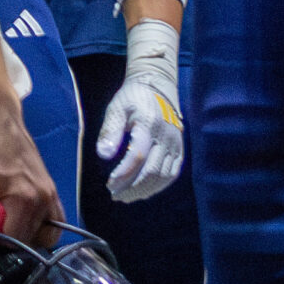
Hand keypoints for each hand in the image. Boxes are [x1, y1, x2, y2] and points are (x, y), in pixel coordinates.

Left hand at [0, 100, 60, 251]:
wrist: (2, 125)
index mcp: (25, 200)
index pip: (15, 242)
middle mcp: (45, 202)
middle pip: (32, 242)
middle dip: (13, 240)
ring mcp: (53, 198)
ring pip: (47, 238)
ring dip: (29, 238)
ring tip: (11, 223)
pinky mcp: (54, 194)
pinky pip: (56, 224)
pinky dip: (43, 230)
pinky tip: (25, 220)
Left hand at [97, 15, 183, 202]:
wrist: (158, 88)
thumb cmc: (132, 98)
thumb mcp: (116, 109)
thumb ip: (110, 131)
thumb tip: (103, 155)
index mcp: (149, 124)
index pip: (137, 156)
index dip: (123, 173)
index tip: (109, 183)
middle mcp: (165, 136)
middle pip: (152, 170)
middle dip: (133, 187)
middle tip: (116, 195)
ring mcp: (175, 144)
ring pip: (163, 176)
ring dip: (145, 190)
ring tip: (127, 196)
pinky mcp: (179, 149)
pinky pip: (172, 173)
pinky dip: (159, 186)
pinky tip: (144, 190)